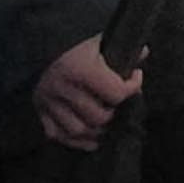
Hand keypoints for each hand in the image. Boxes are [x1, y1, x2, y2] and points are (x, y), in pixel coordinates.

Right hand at [33, 35, 141, 150]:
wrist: (40, 45)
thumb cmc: (75, 45)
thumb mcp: (98, 41)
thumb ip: (121, 47)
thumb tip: (143, 53)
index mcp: (78, 69)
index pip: (116, 92)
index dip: (133, 87)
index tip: (135, 78)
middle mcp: (61, 88)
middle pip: (99, 117)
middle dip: (115, 113)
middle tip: (120, 105)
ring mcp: (48, 103)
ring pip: (79, 130)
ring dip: (98, 131)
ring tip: (109, 122)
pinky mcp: (40, 112)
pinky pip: (59, 136)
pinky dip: (78, 140)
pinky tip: (92, 136)